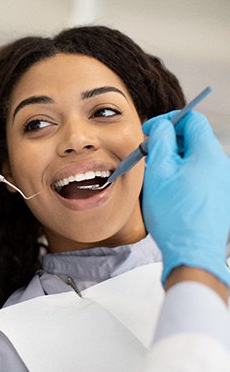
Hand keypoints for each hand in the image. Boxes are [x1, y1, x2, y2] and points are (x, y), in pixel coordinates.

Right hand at [142, 110, 229, 285]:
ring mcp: (222, 182)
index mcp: (208, 154)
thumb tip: (161, 126)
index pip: (192, 120)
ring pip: (195, 158)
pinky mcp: (219, 196)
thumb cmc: (173, 213)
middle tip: (148, 154)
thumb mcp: (158, 171)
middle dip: (168, 141)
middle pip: (194, 139)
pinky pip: (199, 175)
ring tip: (155, 175)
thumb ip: (160, 141)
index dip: (168, 120)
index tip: (150, 131)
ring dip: (173, 159)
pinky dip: (182, 174)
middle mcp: (221, 165)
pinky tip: (167, 190)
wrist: (192, 251)